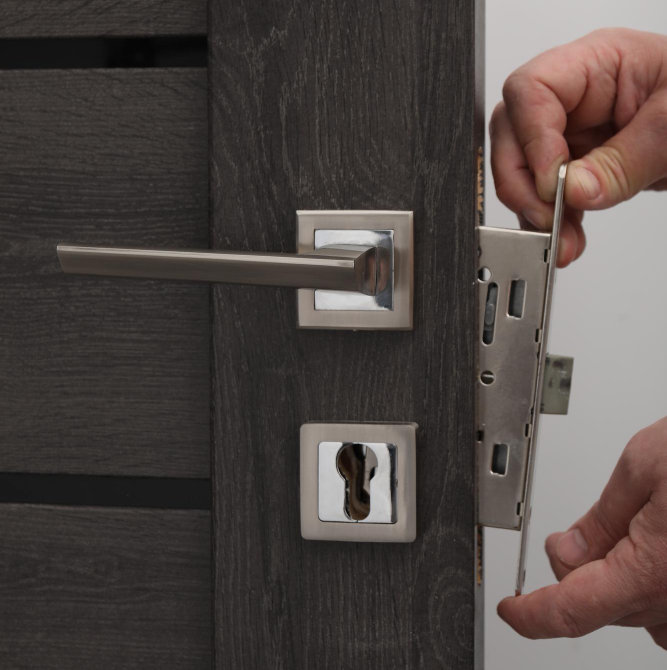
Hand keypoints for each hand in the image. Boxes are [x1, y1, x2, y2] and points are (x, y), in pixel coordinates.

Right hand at [490, 28, 666, 266]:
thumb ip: (624, 161)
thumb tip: (571, 191)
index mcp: (595, 64)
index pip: (530, 90)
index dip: (530, 139)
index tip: (551, 183)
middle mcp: (572, 99)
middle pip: (512, 136)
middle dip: (524, 186)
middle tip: (549, 219)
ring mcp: (569, 134)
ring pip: (521, 173)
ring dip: (536, 213)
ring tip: (562, 241)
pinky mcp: (571, 168)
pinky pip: (543, 197)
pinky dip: (551, 223)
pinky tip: (566, 238)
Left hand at [498, 417, 666, 648]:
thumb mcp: (644, 467)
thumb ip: (602, 518)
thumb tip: (570, 551)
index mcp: (655, 570)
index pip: (573, 609)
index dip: (534, 615)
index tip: (514, 611)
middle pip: (603, 605)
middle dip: (577, 571)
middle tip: (574, 535)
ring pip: (641, 613)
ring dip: (619, 583)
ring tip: (630, 535)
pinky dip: (654, 591)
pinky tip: (656, 554)